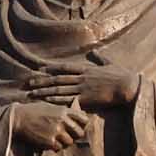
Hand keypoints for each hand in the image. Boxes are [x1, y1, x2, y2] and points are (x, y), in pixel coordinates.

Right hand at [11, 102, 90, 150]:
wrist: (17, 118)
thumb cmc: (33, 111)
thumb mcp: (50, 106)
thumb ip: (65, 111)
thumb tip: (80, 115)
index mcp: (64, 110)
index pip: (84, 119)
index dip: (83, 124)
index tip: (78, 127)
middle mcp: (62, 120)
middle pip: (80, 133)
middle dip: (75, 136)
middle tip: (67, 136)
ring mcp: (56, 131)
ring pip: (70, 142)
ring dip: (64, 142)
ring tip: (56, 139)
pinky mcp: (49, 141)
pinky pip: (59, 148)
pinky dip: (56, 147)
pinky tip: (49, 142)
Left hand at [20, 66, 137, 113]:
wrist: (127, 86)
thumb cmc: (122, 75)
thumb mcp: (110, 63)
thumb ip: (100, 58)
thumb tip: (95, 52)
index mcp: (86, 69)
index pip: (64, 68)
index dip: (51, 69)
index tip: (40, 70)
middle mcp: (81, 77)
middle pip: (57, 79)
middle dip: (42, 81)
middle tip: (28, 83)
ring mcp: (82, 88)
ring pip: (58, 90)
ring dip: (44, 92)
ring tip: (32, 94)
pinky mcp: (85, 99)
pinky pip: (67, 101)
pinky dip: (55, 102)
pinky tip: (46, 103)